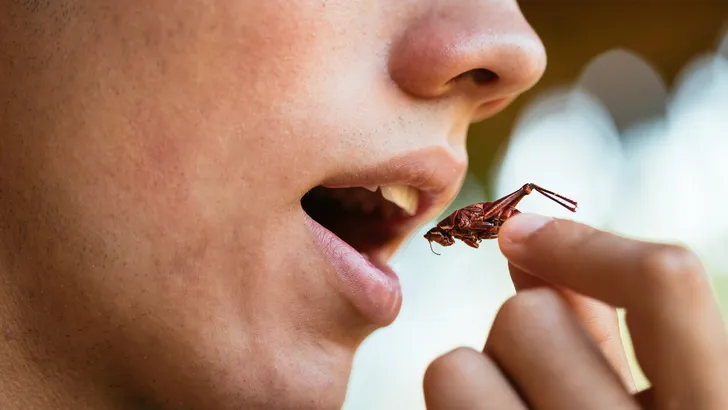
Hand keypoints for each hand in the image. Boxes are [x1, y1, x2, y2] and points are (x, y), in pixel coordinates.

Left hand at [423, 214, 727, 408]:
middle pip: (525, 314)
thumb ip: (592, 323)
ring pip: (457, 364)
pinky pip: (440, 391)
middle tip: (532, 381)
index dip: (584, 244)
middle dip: (519, 333)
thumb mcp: (624, 394)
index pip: (663, 280)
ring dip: (476, 375)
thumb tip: (523, 236)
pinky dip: (451, 402)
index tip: (518, 232)